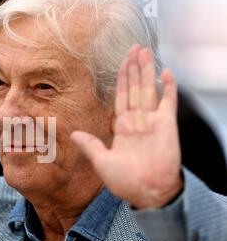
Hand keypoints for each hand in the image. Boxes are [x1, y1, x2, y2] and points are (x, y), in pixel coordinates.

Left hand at [71, 45, 182, 208]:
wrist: (146, 192)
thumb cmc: (125, 181)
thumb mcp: (101, 161)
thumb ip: (89, 145)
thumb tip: (73, 134)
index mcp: (122, 127)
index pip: (121, 97)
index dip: (121, 80)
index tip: (122, 64)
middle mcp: (137, 121)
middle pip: (134, 88)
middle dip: (134, 68)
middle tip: (134, 48)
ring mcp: (152, 121)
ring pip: (148, 89)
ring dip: (146, 70)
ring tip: (144, 52)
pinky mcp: (166, 124)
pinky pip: (167, 102)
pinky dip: (167, 87)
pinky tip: (165, 72)